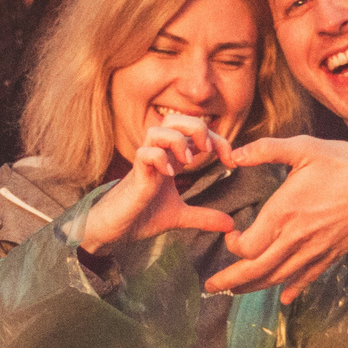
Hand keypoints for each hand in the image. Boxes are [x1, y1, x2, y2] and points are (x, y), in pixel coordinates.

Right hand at [79, 114, 239, 254]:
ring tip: (187, 162)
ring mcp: (145, 163)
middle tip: (208, 150)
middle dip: (196, 127)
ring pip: (158, 130)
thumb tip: (231, 225)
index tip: (231, 161)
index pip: (195, 134)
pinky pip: (144, 154)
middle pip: (174, 119)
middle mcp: (158, 155)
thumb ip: (204, 216)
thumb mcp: (180, 216)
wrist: (116, 229)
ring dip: (177, 140)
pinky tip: (169, 175)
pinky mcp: (135, 175)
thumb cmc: (142, 216)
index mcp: (170, 158)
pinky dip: (160, 159)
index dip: (217, 140)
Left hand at [205, 135, 347, 302]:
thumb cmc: (344, 166)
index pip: (248, 246)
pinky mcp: (329, 256)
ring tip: (236, 291)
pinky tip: (284, 298)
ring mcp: (313, 251)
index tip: (232, 236)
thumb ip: (266, 150)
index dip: (234, 246)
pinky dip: (292, 289)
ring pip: (277, 278)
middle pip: (256, 270)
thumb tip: (234, 155)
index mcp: (283, 214)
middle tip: (211, 286)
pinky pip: (306, 279)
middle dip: (230, 280)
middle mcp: (294, 239)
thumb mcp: (304, 148)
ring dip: (254, 287)